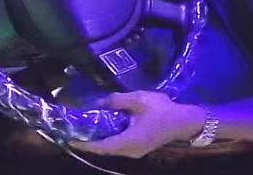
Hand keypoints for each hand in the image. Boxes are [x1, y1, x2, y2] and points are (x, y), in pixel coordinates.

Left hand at [70, 91, 204, 158]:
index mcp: (128, 141)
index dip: (83, 142)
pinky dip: (108, 138)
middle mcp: (129, 151)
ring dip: (98, 139)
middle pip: (103, 149)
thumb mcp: (139, 100)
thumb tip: (98, 103)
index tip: (68, 137)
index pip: (100, 146)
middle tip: (74, 128)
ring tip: (85, 126)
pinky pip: (118, 145)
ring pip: (111, 148)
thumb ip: (117, 101)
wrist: (184, 121)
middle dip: (88, 140)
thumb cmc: (162, 110)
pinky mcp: (138, 148)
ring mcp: (134, 151)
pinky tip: (104, 126)